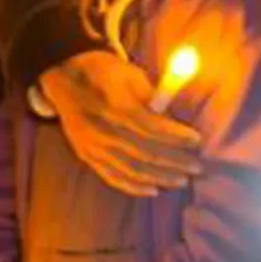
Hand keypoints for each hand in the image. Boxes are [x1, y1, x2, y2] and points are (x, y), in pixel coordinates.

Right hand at [39, 51, 203, 197]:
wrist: (64, 77)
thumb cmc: (104, 71)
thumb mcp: (129, 72)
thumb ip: (151, 96)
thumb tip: (173, 119)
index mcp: (111, 104)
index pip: (149, 125)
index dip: (174, 134)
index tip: (196, 139)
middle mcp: (100, 129)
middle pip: (143, 151)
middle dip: (174, 161)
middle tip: (196, 166)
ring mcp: (91, 146)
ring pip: (130, 169)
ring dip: (159, 177)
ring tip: (182, 180)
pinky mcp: (86, 155)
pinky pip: (112, 177)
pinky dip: (134, 186)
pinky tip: (153, 190)